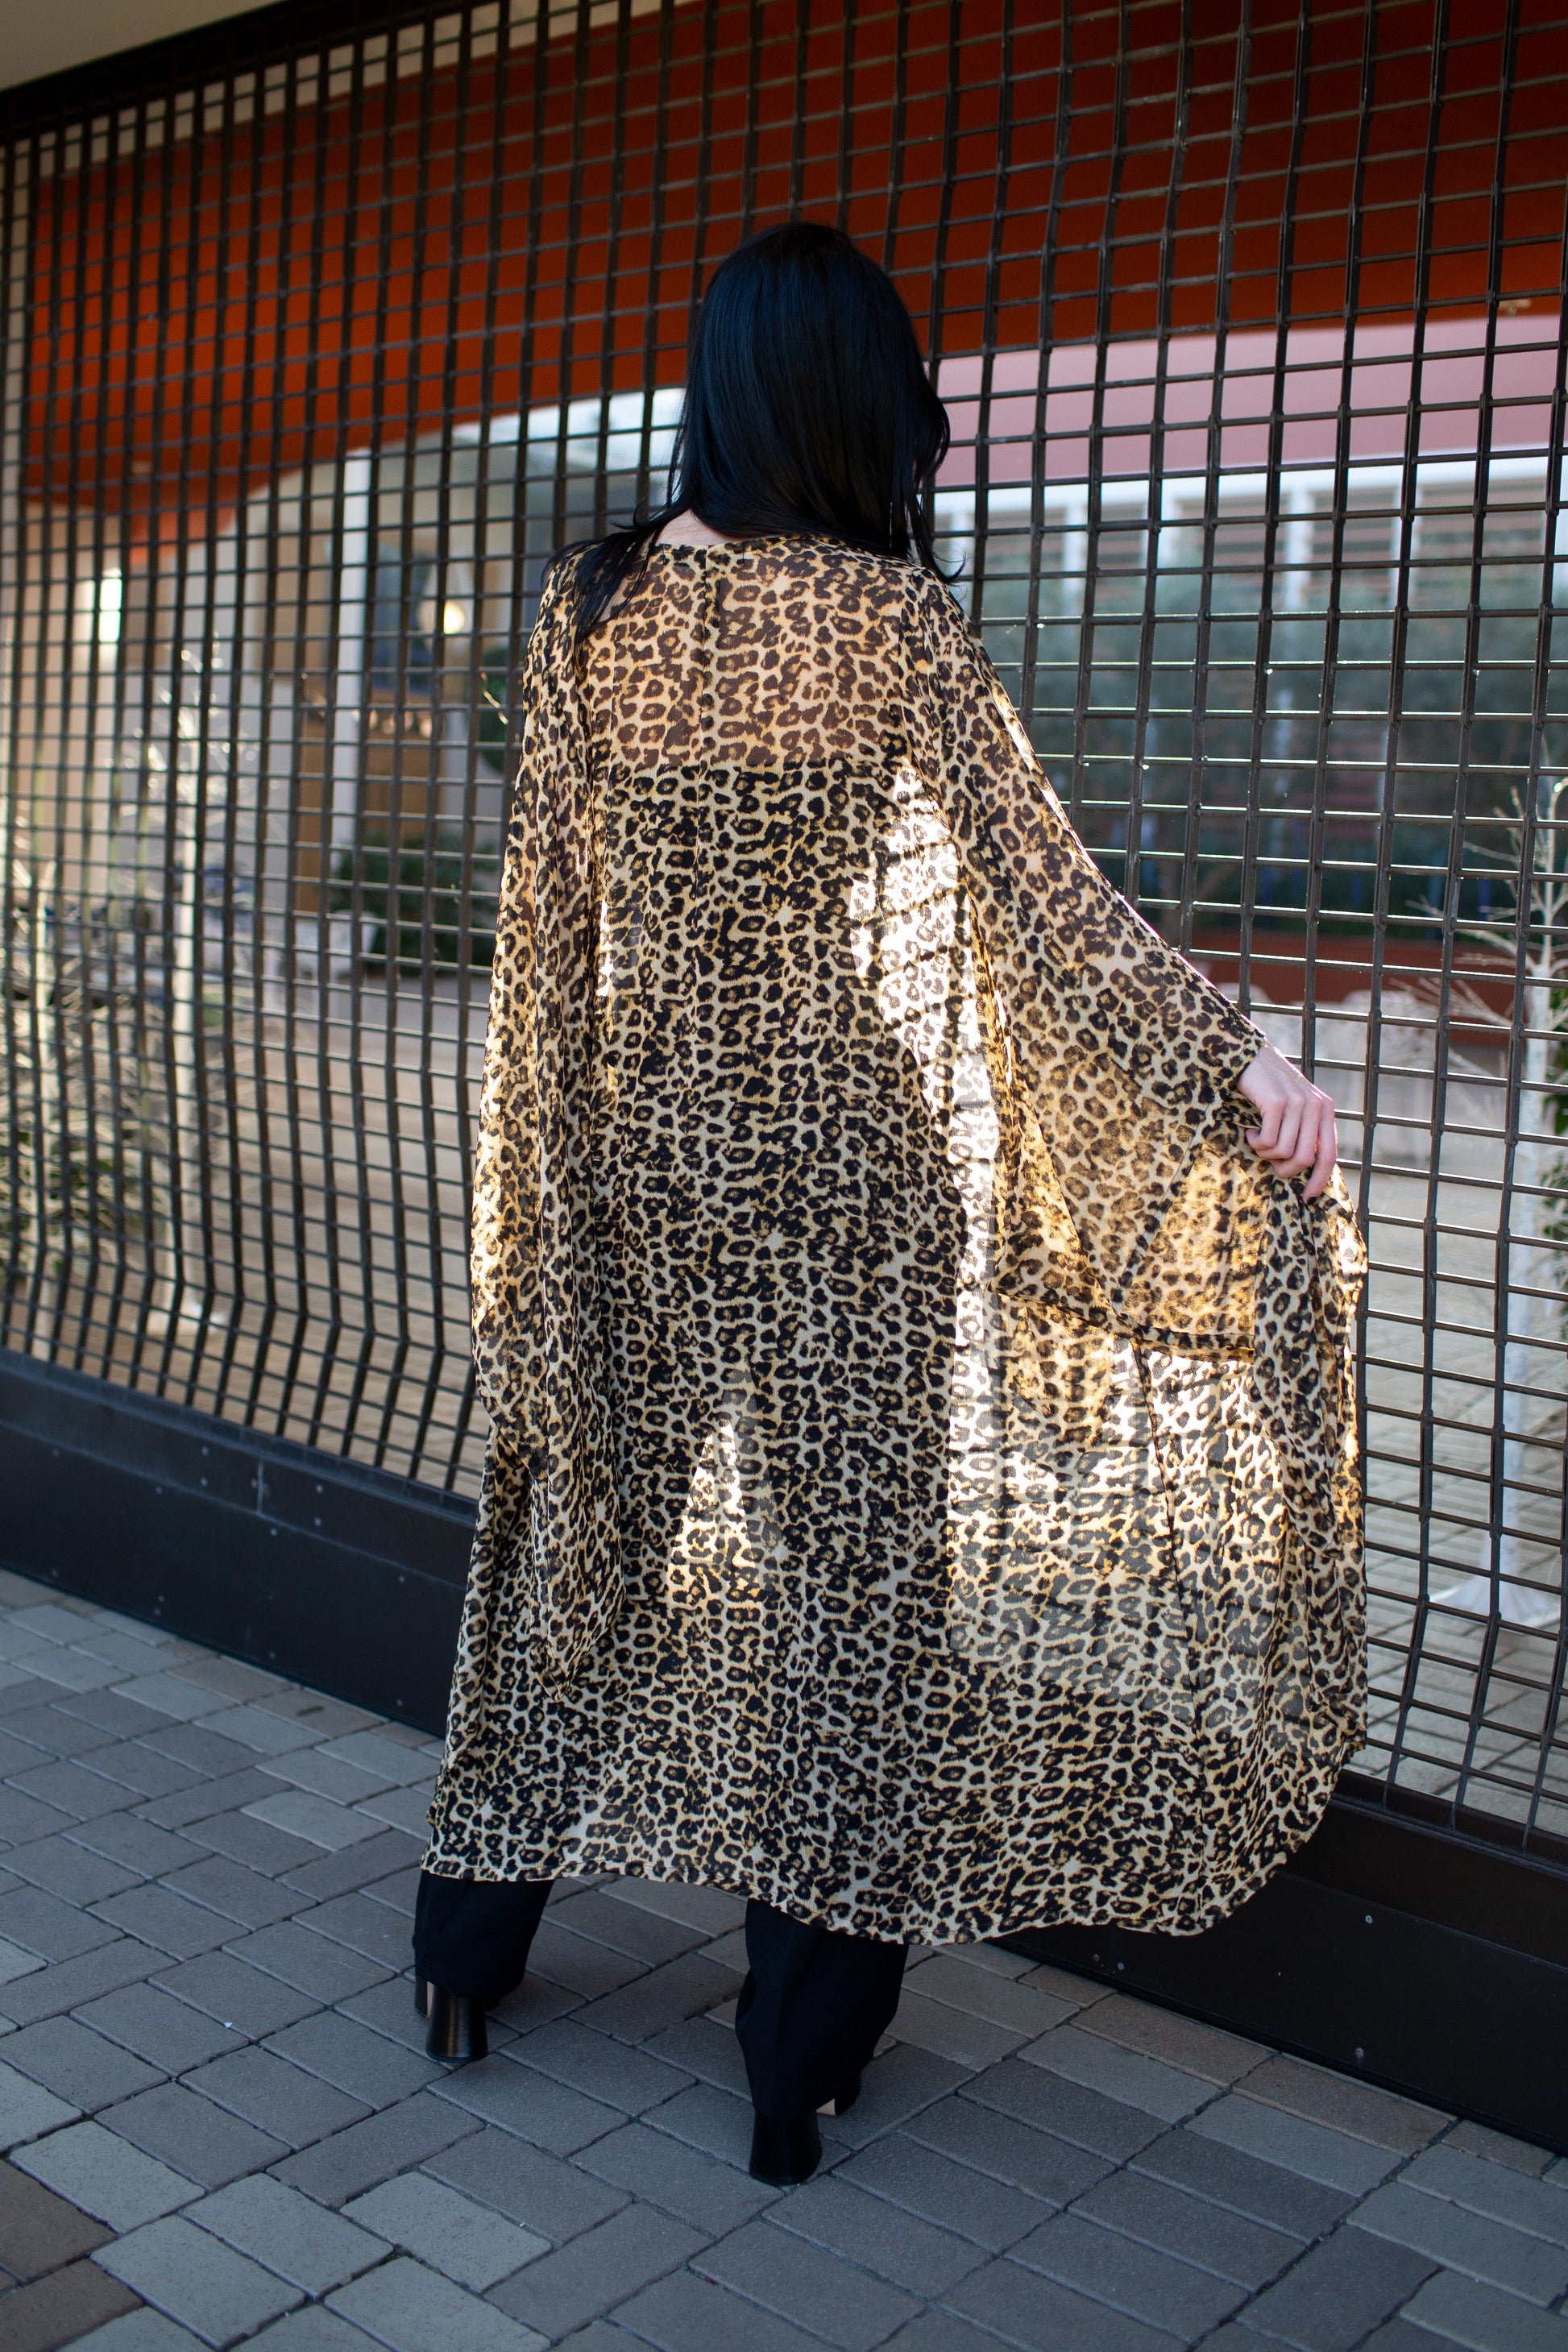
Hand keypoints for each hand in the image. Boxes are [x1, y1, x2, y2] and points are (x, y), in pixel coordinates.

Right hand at [1237, 1040, 1338, 1199]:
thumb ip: (1304, 1130)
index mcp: (1325, 1109)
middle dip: (1284, 1168)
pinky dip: (1255, 1141)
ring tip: (1257, 1137)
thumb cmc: (1268, 1088)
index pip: (1329, 1154)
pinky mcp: (1277, 1103)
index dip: (1319, 1180)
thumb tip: (1303, 1168)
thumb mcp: (1294, 1107)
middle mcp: (1317, 1105)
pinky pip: (1268, 1141)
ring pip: (1284, 1152)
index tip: (1307, 1197)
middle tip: (1269, 1160)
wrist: (1248, 1057)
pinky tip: (1251, 1129)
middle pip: (1305, 1158)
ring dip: (1265, 1152)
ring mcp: (1298, 1103)